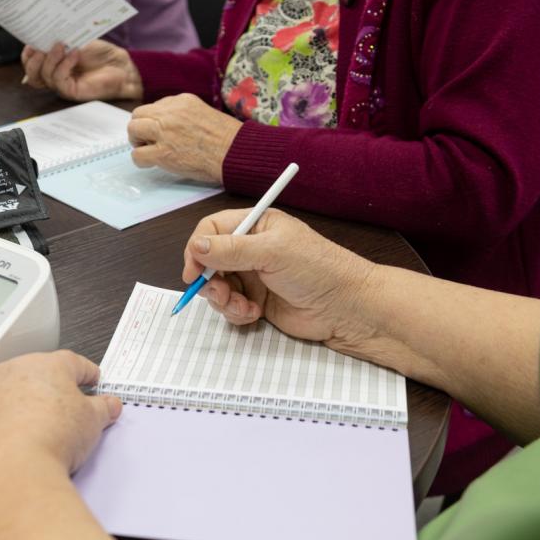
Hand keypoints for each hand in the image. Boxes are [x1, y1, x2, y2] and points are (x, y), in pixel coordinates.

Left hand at [0, 351, 121, 474]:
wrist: (7, 471)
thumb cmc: (51, 439)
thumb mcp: (91, 423)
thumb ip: (102, 409)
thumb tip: (109, 405)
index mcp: (45, 366)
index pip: (72, 362)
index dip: (85, 372)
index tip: (91, 380)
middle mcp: (10, 372)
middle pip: (33, 375)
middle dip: (46, 389)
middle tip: (60, 408)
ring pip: (1, 394)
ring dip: (14, 407)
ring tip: (29, 430)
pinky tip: (0, 445)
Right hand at [21, 40, 142, 100]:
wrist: (121, 66)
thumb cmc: (100, 54)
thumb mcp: (75, 40)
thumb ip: (58, 39)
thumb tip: (41, 30)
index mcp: (52, 65)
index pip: (31, 66)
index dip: (27, 57)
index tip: (29, 43)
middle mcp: (55, 77)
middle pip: (33, 76)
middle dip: (33, 61)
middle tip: (39, 46)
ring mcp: (63, 86)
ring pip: (45, 77)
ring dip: (51, 59)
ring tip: (61, 45)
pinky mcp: (73, 92)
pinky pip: (60, 81)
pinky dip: (64, 66)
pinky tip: (74, 54)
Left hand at [128, 94, 240, 183]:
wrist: (234, 152)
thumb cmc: (226, 138)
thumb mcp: (204, 112)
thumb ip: (183, 114)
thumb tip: (168, 124)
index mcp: (182, 100)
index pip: (155, 106)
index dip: (154, 120)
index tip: (160, 130)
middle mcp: (170, 112)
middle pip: (138, 114)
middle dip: (140, 127)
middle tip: (148, 140)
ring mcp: (165, 131)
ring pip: (133, 129)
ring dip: (137, 140)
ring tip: (148, 150)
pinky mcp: (163, 153)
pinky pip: (137, 155)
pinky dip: (140, 160)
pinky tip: (151, 163)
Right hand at [183, 209, 376, 346]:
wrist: (345, 308)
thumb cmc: (319, 270)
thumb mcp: (272, 252)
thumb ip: (231, 249)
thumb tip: (197, 246)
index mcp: (257, 226)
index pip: (212, 230)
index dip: (198, 248)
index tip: (193, 271)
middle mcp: (251, 249)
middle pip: (210, 261)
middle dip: (209, 280)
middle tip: (219, 293)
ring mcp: (254, 276)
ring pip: (217, 287)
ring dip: (223, 300)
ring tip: (243, 306)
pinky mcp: (257, 301)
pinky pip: (231, 307)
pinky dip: (236, 313)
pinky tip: (253, 314)